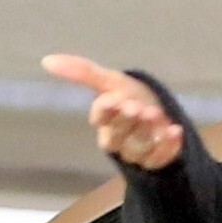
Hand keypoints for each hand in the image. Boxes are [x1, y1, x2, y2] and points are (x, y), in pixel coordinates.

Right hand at [40, 54, 183, 170]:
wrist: (159, 111)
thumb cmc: (130, 96)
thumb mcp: (109, 80)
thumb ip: (81, 72)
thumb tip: (46, 61)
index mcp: (103, 121)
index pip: (99, 118)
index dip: (106, 110)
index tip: (114, 97)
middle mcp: (117, 140)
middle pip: (118, 135)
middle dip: (127, 120)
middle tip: (136, 106)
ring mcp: (136, 153)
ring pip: (138, 147)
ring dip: (147, 131)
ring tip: (156, 114)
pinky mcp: (156, 161)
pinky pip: (160, 158)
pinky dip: (168, 145)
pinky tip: (175, 130)